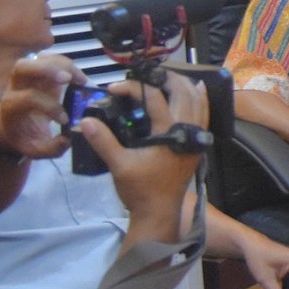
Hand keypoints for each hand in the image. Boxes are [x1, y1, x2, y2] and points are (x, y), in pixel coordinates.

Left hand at [0, 53, 83, 158]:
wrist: (10, 126)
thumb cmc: (22, 136)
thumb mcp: (34, 150)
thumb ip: (50, 149)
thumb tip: (67, 140)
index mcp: (11, 106)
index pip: (28, 98)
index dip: (49, 106)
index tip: (65, 120)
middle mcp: (15, 87)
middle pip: (23, 67)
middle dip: (46, 69)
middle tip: (68, 79)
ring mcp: (27, 76)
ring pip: (38, 58)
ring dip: (61, 64)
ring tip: (80, 79)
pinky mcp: (39, 72)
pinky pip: (50, 59)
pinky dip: (66, 64)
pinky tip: (79, 77)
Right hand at [81, 72, 204, 226]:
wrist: (159, 213)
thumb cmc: (140, 190)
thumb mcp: (118, 165)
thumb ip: (103, 141)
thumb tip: (85, 120)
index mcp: (169, 132)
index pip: (154, 98)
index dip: (133, 88)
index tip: (114, 88)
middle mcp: (187, 131)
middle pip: (183, 92)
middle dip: (166, 78)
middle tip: (146, 74)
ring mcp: (196, 138)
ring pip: (198, 101)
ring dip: (185, 86)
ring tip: (170, 76)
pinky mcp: (198, 145)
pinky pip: (204, 115)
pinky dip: (200, 100)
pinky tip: (196, 92)